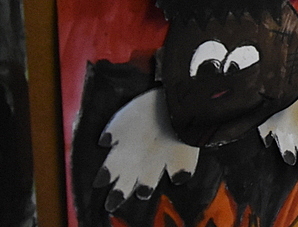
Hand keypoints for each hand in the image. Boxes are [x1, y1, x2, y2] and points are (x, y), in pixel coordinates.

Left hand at [95, 89, 197, 211]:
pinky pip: (178, 175)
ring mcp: (160, 166)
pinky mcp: (182, 163)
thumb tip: (104, 142)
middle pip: (125, 186)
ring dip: (145, 188)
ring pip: (149, 184)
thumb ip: (111, 133)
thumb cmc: (146, 110)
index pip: (108, 174)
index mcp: (122, 154)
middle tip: (113, 202)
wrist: (177, 111)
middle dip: (119, 194)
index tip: (100, 182)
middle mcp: (139, 165)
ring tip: (143, 192)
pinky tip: (177, 177)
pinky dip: (177, 176)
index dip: (104, 178)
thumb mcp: (120, 118)